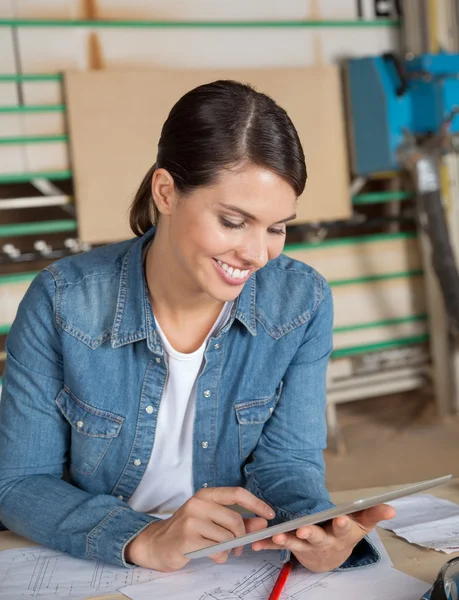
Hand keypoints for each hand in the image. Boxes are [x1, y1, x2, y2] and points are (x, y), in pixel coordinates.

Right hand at [125, 486, 273, 570]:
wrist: (157, 544)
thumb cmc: (187, 530)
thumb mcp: (211, 520)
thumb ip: (237, 520)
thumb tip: (262, 522)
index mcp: (205, 495)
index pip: (236, 493)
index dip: (256, 503)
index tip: (269, 515)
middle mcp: (198, 504)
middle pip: (234, 520)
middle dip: (242, 536)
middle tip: (240, 547)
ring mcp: (191, 521)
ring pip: (227, 537)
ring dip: (230, 549)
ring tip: (222, 551)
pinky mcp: (188, 539)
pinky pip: (217, 550)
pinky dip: (221, 556)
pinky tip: (213, 555)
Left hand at [252, 503, 395, 571]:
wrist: (331, 557)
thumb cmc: (346, 534)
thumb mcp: (361, 524)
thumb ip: (373, 513)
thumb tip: (391, 507)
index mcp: (341, 534)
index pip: (344, 528)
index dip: (342, 524)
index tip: (340, 518)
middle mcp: (324, 542)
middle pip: (317, 538)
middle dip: (311, 534)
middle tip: (304, 530)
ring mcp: (306, 546)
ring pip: (295, 544)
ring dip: (285, 540)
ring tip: (277, 537)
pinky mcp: (292, 547)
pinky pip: (278, 546)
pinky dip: (267, 544)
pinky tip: (256, 543)